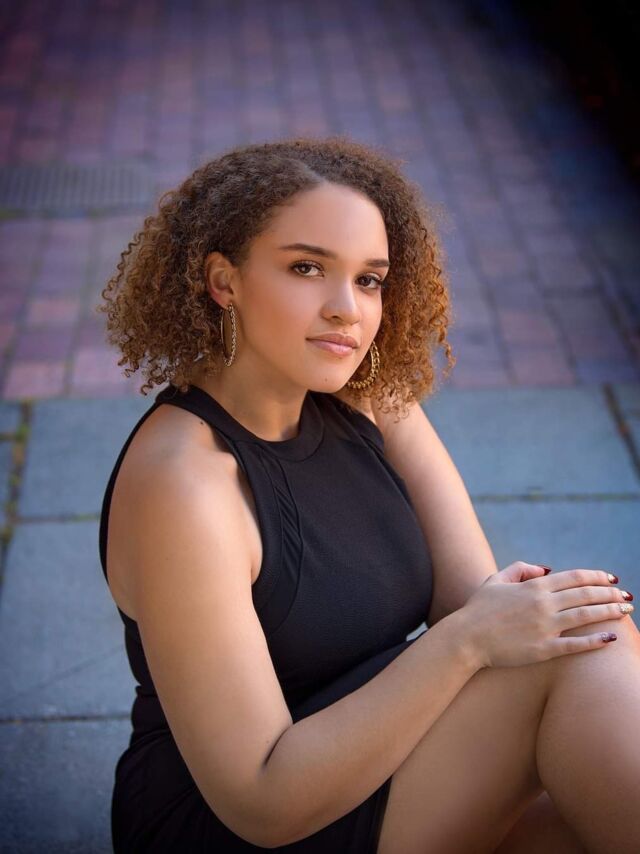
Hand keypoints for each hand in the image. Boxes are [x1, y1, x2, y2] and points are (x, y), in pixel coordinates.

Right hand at [459, 561, 631, 668]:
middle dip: (611, 593)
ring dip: (610, 612)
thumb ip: (521, 568)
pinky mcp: (543, 649)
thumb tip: (546, 570)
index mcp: (534, 586)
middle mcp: (543, 604)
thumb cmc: (478, 609)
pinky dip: (595, 641)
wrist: (466, 638)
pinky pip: (575, 645)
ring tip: (626, 611)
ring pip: (585, 616)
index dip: (597, 576)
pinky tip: (610, 638)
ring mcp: (544, 627)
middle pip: (586, 594)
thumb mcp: (496, 579)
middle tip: (627, 596)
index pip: (575, 577)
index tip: (612, 578)